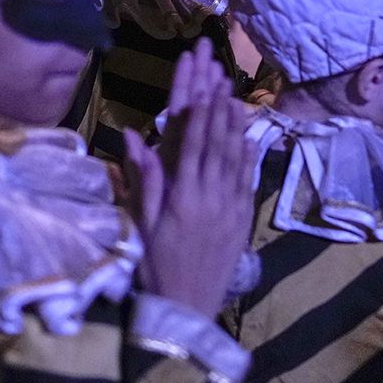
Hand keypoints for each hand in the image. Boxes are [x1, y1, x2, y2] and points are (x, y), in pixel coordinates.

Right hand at [122, 38, 256, 317]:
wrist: (186, 307)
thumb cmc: (155, 265)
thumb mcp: (143, 223)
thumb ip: (144, 178)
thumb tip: (132, 135)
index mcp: (183, 194)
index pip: (193, 142)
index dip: (200, 110)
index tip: (203, 83)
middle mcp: (211, 195)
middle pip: (217, 141)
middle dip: (219, 105)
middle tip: (221, 74)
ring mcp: (231, 207)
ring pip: (236, 157)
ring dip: (236, 125)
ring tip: (237, 97)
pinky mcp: (242, 220)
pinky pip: (248, 181)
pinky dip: (248, 157)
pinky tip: (250, 138)